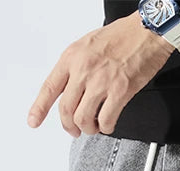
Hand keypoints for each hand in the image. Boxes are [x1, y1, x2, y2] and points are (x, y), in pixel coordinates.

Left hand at [27, 12, 174, 136]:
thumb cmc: (121, 37)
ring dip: (88, 129)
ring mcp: (101, 82)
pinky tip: (108, 124)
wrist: (146, 32)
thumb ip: (76, 67)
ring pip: (83, 119)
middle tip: (75, 130)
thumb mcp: (87, 45)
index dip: (39, 108)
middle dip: (69, 126)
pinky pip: (106, 120)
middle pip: (66, 110)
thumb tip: (71, 90)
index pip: (50, 87)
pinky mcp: (120, 92)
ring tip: (94, 126)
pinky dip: (106, 128)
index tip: (33, 121)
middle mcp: (83, 70)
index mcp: (72, 57)